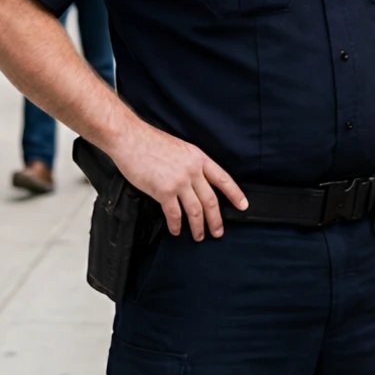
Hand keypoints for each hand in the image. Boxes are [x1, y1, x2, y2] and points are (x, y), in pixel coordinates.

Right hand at [109, 121, 248, 239]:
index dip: (235, 194)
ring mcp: (179, 181)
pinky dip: (176, 225)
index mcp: (199, 158)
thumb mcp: (180, 148)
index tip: (243, 205)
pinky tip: (176, 230)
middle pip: (211, 200)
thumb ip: (190, 165)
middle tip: (218, 232)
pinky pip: (174, 213)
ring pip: (195, 210)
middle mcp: (192, 170)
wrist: (131, 138)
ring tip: (199, 236)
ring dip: (198, 226)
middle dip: (216, 219)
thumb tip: (194, 183)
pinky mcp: (163, 191)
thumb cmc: (150, 142)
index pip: (223, 178)